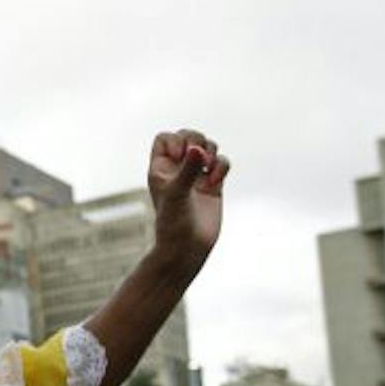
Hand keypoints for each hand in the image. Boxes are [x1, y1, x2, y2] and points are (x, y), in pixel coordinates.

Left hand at [147, 129, 229, 260]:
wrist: (187, 249)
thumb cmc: (174, 224)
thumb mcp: (177, 194)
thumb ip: (187, 170)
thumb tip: (197, 149)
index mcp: (161, 169)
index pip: (165, 138)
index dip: (175, 141)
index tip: (179, 157)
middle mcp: (178, 170)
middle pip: (188, 136)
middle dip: (197, 140)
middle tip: (199, 157)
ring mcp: (196, 176)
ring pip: (207, 147)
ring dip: (212, 151)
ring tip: (208, 168)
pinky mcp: (213, 185)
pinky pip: (222, 162)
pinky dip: (222, 166)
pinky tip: (216, 182)